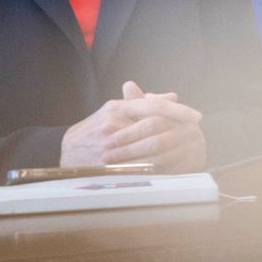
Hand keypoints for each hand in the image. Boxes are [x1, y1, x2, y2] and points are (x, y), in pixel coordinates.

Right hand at [59, 81, 207, 172]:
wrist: (65, 149)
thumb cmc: (96, 127)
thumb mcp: (117, 109)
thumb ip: (144, 102)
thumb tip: (173, 96)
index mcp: (117, 107)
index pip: (153, 106)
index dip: (178, 111)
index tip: (196, 116)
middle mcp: (113, 124)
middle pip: (154, 125)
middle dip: (179, 129)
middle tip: (196, 133)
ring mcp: (109, 145)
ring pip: (149, 146)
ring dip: (172, 148)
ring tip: (188, 147)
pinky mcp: (106, 165)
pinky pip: (138, 165)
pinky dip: (158, 163)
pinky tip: (172, 163)